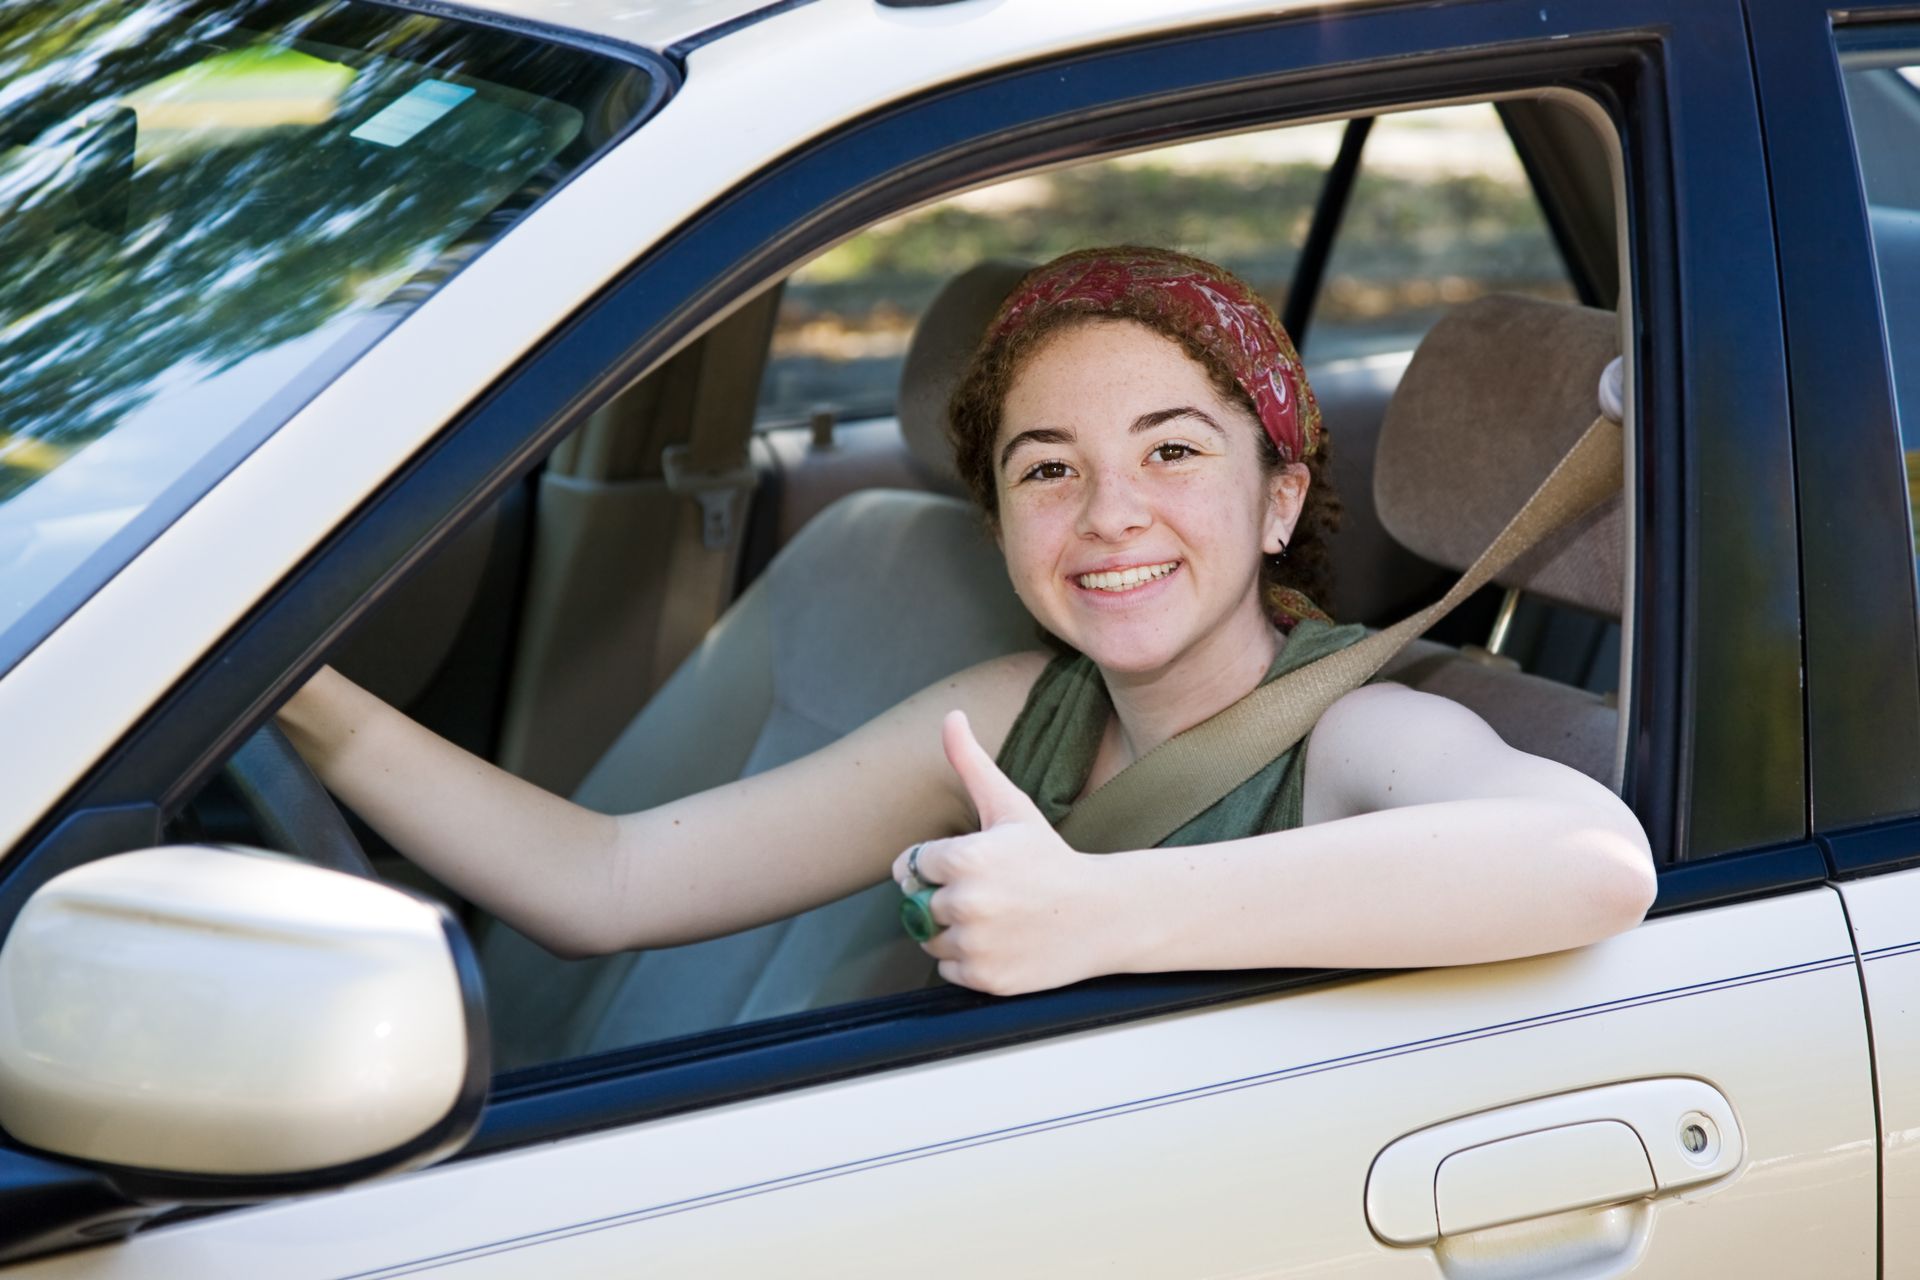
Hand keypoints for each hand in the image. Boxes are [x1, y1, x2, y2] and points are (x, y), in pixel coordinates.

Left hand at [890, 711, 1105, 995]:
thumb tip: (951, 715)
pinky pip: (949, 970)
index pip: (911, 866)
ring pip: (930, 940)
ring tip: (994, 916)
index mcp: (965, 858)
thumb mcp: (1010, 806)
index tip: (968, 865)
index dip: (935, 864)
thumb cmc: (1051, 857)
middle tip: (988, 892)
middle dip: (945, 897)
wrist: (1102, 914)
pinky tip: (1001, 941)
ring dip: (952, 930)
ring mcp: (976, 945)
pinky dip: (968, 960)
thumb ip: (971, 762)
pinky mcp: (986, 979)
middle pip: (918, 904)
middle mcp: (966, 904)